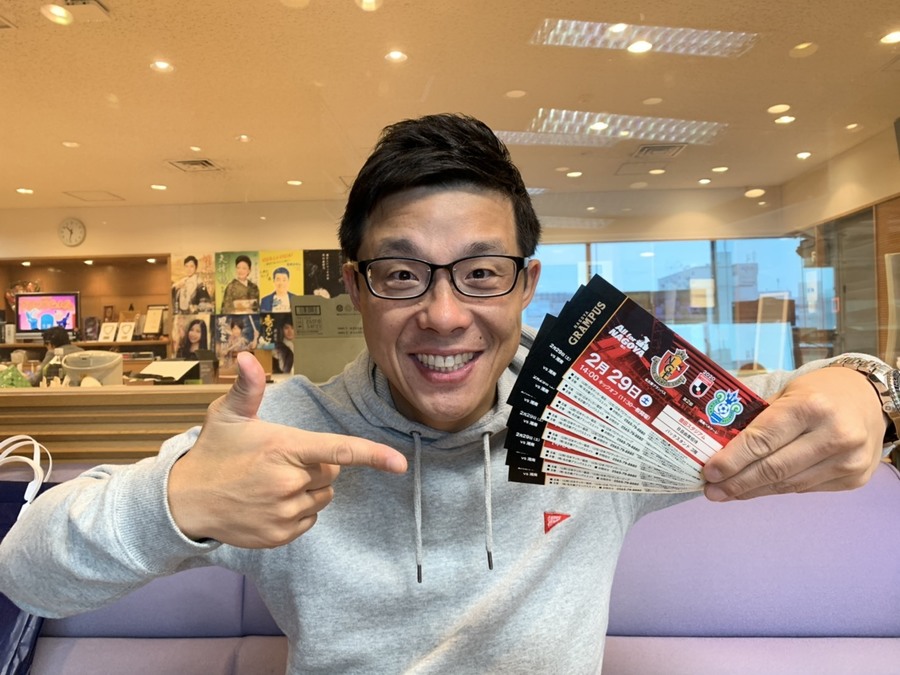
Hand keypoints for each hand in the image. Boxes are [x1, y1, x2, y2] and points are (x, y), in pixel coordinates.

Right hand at [168, 351, 406, 546]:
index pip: (338, 451)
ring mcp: (284, 513)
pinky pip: (309, 520)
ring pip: (322, 498)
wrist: (184, 502)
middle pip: (331, 473)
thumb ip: (247, 387)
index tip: (400, 464)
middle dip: (316, 466)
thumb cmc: (213, 452)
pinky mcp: (280, 536)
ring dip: (308, 489)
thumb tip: (246, 356)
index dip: (372, 456)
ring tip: (272, 482)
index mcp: (284, 449)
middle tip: (280, 461)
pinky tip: (269, 502)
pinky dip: (297, 511)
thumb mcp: (227, 415)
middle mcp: (289, 483)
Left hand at [702, 366, 886, 500]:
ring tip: (728, 493)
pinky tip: (758, 488)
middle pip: (773, 469)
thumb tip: (721, 447)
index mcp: (811, 407)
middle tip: (712, 491)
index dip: (732, 460)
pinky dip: (777, 489)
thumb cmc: (820, 392)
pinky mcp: (854, 479)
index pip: (762, 441)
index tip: (709, 472)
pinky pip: (804, 488)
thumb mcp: (788, 393)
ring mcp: (848, 461)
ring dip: (753, 491)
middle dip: (737, 483)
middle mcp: (834, 435)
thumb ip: (759, 419)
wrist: (870, 398)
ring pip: (788, 485)